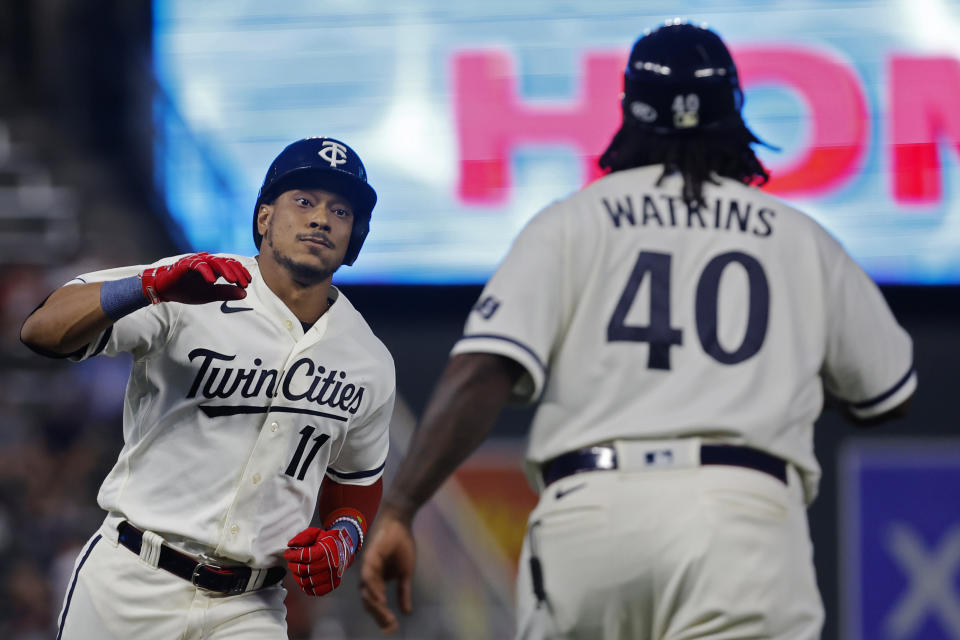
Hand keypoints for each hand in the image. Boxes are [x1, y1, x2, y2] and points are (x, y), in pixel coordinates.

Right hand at [140, 253, 250, 304]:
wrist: (164, 290)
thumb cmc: (186, 290)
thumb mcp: (209, 294)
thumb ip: (225, 293)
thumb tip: (244, 294)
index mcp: (213, 267)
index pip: (231, 266)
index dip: (241, 273)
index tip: (247, 284)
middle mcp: (206, 262)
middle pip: (226, 262)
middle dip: (237, 272)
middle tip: (244, 283)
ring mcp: (196, 261)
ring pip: (214, 261)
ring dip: (225, 270)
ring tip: (233, 280)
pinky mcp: (185, 264)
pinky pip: (197, 265)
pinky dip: (206, 271)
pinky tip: (212, 280)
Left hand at [284, 526, 355, 596]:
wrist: (344, 549)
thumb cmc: (329, 541)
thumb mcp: (317, 533)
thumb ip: (303, 536)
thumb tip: (291, 544)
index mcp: (328, 550)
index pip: (305, 556)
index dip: (292, 555)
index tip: (288, 554)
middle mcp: (332, 564)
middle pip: (304, 570)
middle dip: (293, 566)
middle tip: (291, 561)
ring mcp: (333, 576)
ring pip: (307, 582)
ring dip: (297, 576)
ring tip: (296, 569)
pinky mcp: (333, 585)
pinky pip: (314, 591)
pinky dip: (305, 587)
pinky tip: (304, 578)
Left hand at [359, 511, 415, 633]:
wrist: (400, 521)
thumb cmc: (402, 544)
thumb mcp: (406, 572)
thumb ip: (404, 592)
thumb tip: (407, 612)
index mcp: (377, 580)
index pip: (376, 604)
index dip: (382, 617)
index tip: (393, 629)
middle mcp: (369, 576)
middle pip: (368, 602)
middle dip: (379, 616)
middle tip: (390, 627)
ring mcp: (367, 567)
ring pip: (366, 592)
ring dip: (375, 606)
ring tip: (386, 617)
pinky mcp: (369, 557)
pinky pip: (368, 576)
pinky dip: (373, 589)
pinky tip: (381, 598)